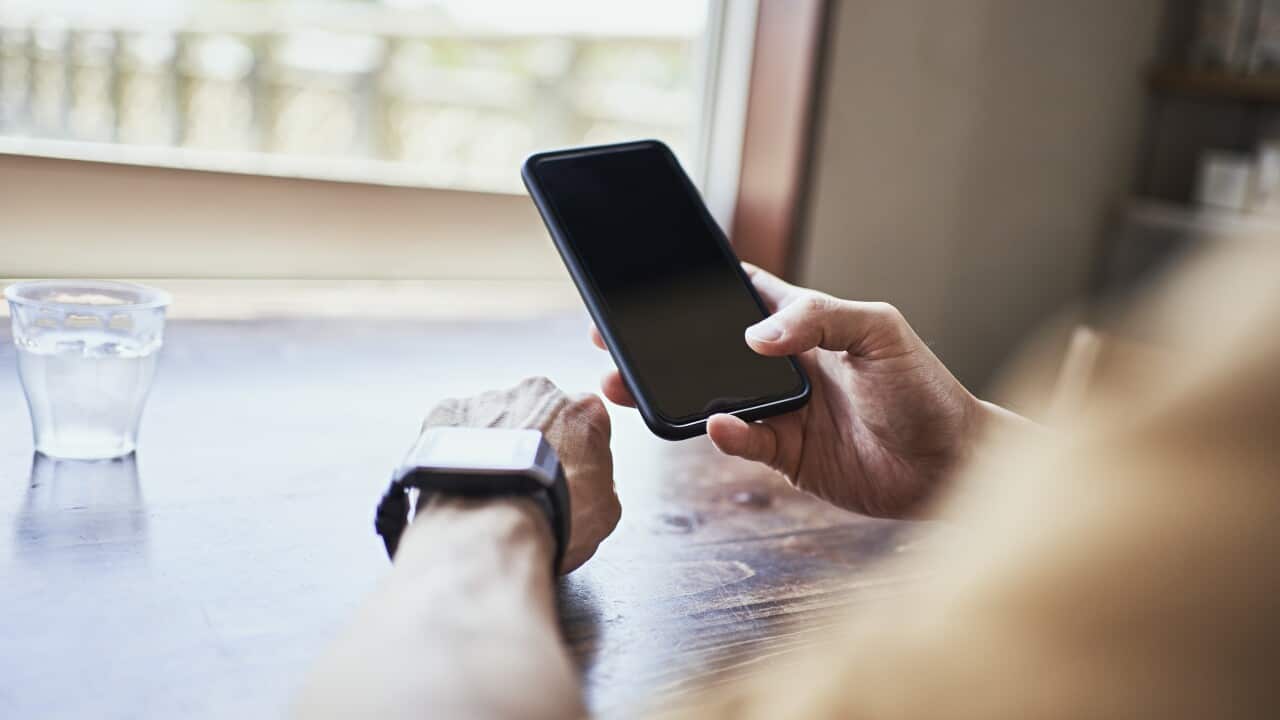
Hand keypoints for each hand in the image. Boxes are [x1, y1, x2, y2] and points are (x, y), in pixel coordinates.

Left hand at [419, 377, 620, 572]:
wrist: (492, 527)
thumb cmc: (549, 517)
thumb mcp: (605, 512)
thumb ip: (603, 484)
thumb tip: (595, 485)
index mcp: (582, 411)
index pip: (584, 422)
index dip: (574, 451)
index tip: (564, 474)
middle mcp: (538, 394)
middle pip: (538, 412)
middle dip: (532, 441)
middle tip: (524, 480)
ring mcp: (490, 400)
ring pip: (494, 417)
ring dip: (493, 443)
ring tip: (489, 485)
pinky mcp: (448, 412)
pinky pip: (454, 426)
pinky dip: (456, 447)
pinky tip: (461, 478)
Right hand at [593, 264, 982, 517]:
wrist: (953, 466)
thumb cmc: (925, 389)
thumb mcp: (879, 333)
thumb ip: (819, 319)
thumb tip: (756, 335)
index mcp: (806, 324)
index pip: (742, 295)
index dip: (697, 288)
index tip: (648, 283)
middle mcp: (787, 366)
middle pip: (709, 350)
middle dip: (660, 347)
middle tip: (611, 342)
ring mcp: (783, 411)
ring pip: (712, 398)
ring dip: (673, 393)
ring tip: (630, 389)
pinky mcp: (787, 455)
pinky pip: (742, 442)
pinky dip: (726, 435)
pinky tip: (716, 426)